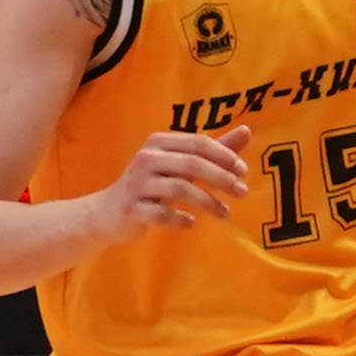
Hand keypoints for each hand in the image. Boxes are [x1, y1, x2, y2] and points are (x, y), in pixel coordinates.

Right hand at [115, 130, 251, 230]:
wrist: (108, 211)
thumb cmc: (152, 184)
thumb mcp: (180, 164)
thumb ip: (213, 150)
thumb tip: (247, 132)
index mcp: (159, 143)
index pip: (198, 143)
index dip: (225, 156)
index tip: (244, 172)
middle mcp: (146, 159)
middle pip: (192, 164)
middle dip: (221, 178)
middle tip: (242, 192)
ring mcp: (137, 184)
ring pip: (179, 189)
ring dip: (207, 201)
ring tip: (225, 212)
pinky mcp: (131, 209)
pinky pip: (161, 214)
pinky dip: (180, 219)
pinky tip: (192, 223)